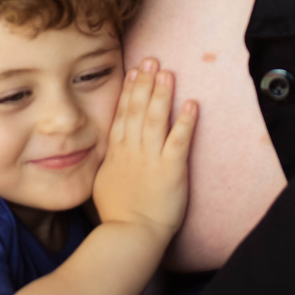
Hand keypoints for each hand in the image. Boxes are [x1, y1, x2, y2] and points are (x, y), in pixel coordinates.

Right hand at [93, 60, 196, 241]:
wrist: (130, 235)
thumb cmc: (117, 214)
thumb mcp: (102, 183)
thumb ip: (107, 162)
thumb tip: (108, 150)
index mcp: (116, 153)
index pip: (122, 114)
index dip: (129, 90)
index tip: (133, 71)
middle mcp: (132, 150)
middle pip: (138, 109)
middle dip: (145, 82)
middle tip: (151, 59)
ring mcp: (152, 158)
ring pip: (156, 118)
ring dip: (163, 94)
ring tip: (168, 72)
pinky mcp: (172, 169)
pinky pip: (179, 140)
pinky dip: (186, 121)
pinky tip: (192, 104)